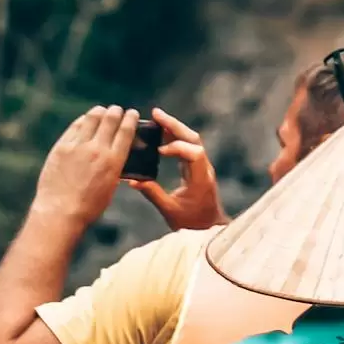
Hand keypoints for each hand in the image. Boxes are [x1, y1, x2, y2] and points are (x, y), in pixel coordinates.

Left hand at [31, 106, 138, 235]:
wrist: (60, 212)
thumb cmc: (87, 207)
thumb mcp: (109, 188)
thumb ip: (114, 169)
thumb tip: (115, 156)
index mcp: (113, 161)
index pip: (126, 131)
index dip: (130, 119)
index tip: (132, 113)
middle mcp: (97, 149)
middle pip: (110, 120)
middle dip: (115, 112)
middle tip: (117, 110)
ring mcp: (78, 146)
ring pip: (92, 118)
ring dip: (99, 112)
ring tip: (101, 111)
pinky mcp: (61, 147)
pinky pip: (75, 127)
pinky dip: (83, 121)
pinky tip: (85, 120)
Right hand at [127, 107, 225, 230]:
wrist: (210, 229)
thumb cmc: (193, 224)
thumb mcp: (170, 211)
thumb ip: (152, 194)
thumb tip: (132, 181)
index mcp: (201, 179)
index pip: (194, 153)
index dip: (177, 147)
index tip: (159, 151)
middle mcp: (204, 169)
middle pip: (193, 139)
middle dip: (174, 125)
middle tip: (156, 114)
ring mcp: (203, 167)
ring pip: (192, 140)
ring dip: (175, 128)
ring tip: (157, 118)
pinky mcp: (198, 168)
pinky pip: (188, 147)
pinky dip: (175, 138)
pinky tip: (162, 133)